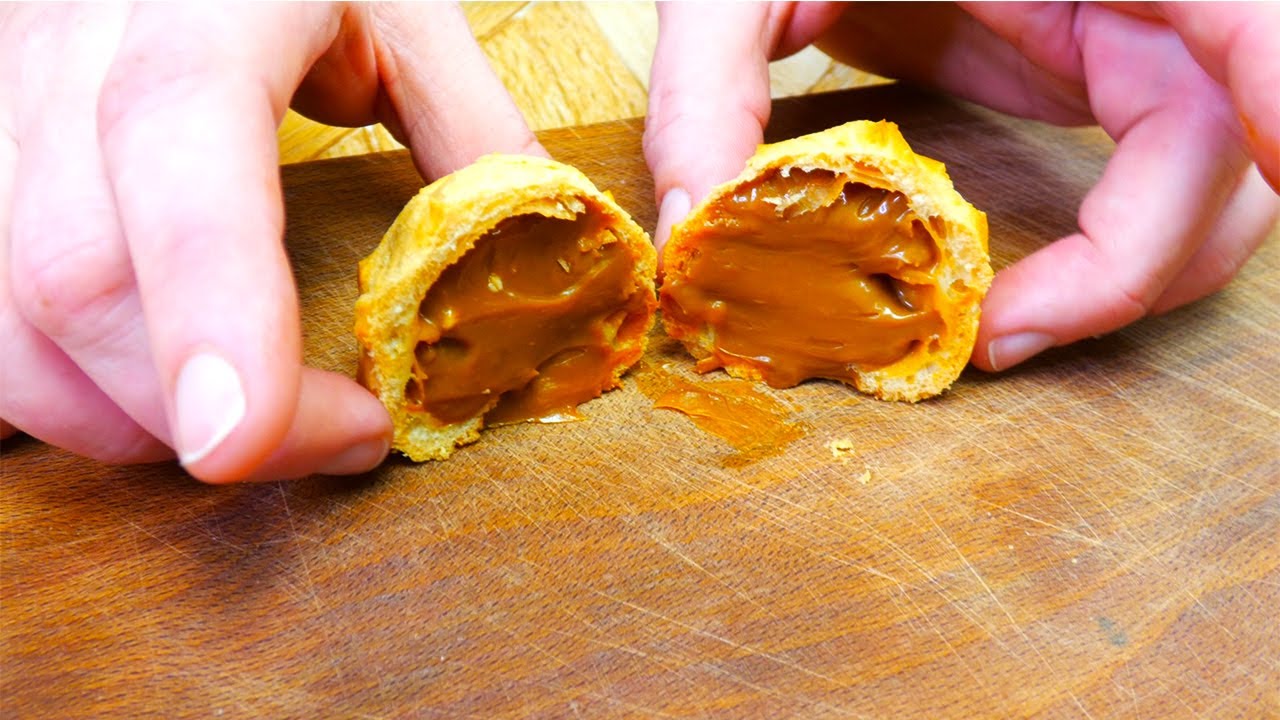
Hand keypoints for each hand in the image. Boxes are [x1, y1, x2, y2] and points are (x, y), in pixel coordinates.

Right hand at [0, 3, 545, 481]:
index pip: (175, 142)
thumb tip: (534, 274)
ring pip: (5, 316)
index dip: (206, 305)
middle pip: (74, 272)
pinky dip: (61, 390)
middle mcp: (67, 47)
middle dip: (200, 409)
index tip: (245, 440)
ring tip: (252, 425)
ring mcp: (0, 102)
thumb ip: (472, 136)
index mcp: (204, 2)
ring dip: (126, 419)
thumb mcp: (403, 14)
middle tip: (336, 435)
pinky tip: (146, 395)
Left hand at [644, 2, 1279, 371]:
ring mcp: (1119, 28)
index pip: (1244, 16)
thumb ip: (708, 87)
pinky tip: (1017, 295)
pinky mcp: (1086, 67)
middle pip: (1223, 138)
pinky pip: (1146, 181)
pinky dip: (1103, 254)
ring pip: (1204, 180)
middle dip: (1140, 259)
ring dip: (1126, 274)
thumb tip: (694, 229)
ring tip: (1002, 330)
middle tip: (1003, 335)